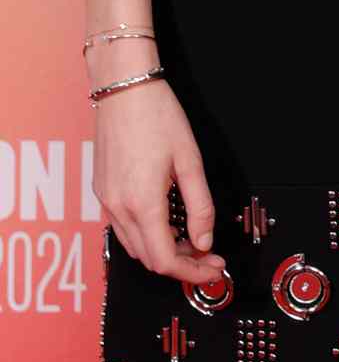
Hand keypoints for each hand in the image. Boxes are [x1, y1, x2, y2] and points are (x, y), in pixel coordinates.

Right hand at [94, 78, 223, 283]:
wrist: (123, 89)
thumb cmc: (158, 116)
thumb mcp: (190, 160)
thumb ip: (200, 205)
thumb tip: (205, 240)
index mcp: (143, 203)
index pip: (165, 260)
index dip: (192, 272)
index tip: (213, 267)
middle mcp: (119, 208)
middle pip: (149, 259)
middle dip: (181, 264)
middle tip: (209, 256)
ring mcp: (106, 201)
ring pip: (134, 247)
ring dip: (163, 252)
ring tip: (192, 241)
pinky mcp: (102, 192)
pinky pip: (123, 229)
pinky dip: (146, 236)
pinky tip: (167, 224)